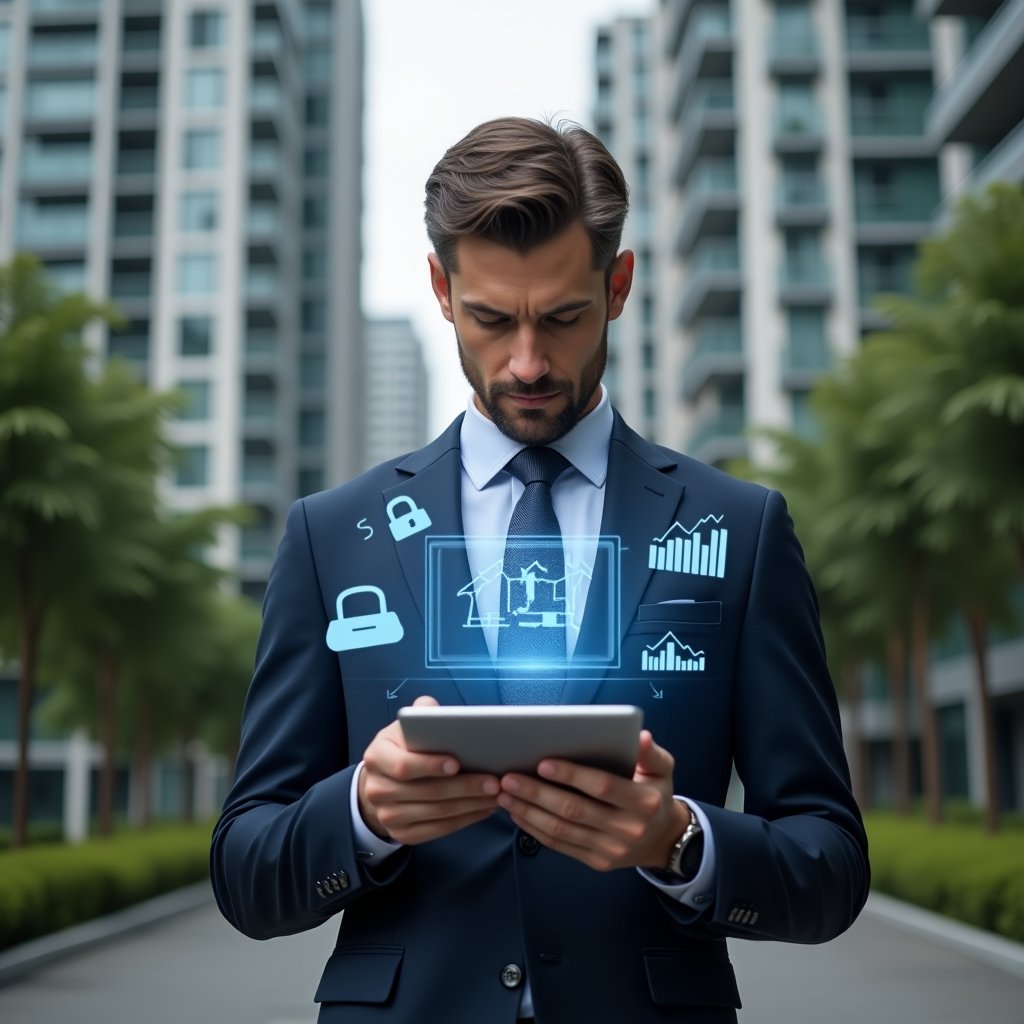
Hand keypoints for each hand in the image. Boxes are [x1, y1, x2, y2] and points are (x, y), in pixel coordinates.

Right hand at [358, 696, 500, 844]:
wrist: (382, 782)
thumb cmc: (403, 748)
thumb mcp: (405, 728)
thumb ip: (421, 714)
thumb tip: (433, 709)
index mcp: (377, 757)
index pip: (403, 766)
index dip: (430, 765)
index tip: (457, 763)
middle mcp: (377, 790)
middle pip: (426, 792)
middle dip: (464, 787)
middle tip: (493, 782)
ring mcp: (387, 816)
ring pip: (436, 813)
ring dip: (471, 805)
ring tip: (496, 795)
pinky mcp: (401, 834)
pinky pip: (438, 830)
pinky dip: (465, 820)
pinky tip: (484, 809)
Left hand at [496, 730, 689, 871]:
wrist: (663, 839)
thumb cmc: (656, 794)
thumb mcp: (663, 769)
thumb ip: (651, 753)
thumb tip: (640, 737)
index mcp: (643, 802)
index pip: (602, 786)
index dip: (572, 775)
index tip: (543, 762)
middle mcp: (627, 829)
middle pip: (574, 810)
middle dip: (537, 793)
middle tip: (509, 777)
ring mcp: (610, 850)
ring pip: (562, 830)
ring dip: (529, 811)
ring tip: (504, 794)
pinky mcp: (597, 862)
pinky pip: (561, 845)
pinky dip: (535, 829)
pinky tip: (517, 813)